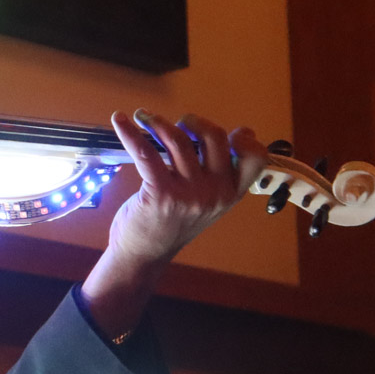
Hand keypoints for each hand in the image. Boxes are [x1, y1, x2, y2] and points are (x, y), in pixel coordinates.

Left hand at [81, 110, 267, 333]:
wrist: (145, 256)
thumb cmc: (172, 224)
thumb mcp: (205, 203)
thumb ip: (213, 174)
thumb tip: (223, 133)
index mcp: (230, 194)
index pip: (254, 159)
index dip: (245, 139)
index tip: (230, 132)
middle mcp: (214, 193)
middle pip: (214, 137)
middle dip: (194, 121)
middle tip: (178, 123)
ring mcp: (189, 194)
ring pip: (178, 140)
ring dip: (158, 122)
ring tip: (144, 118)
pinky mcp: (160, 193)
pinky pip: (145, 152)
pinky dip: (130, 133)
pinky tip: (120, 121)